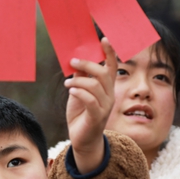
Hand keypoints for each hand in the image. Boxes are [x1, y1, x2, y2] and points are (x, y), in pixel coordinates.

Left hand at [64, 38, 116, 172]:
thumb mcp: (78, 93)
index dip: (109, 52)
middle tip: (72, 61)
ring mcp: (105, 107)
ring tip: (67, 83)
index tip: (103, 38)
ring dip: (79, 81)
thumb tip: (75, 61)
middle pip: (104, 73)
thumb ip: (79, 79)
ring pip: (96, 86)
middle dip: (88, 64)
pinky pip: (91, 100)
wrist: (81, 140)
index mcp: (106, 88)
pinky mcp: (97, 117)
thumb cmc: (80, 115)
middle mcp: (109, 96)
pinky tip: (71, 91)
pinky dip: (80, 93)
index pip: (112, 67)